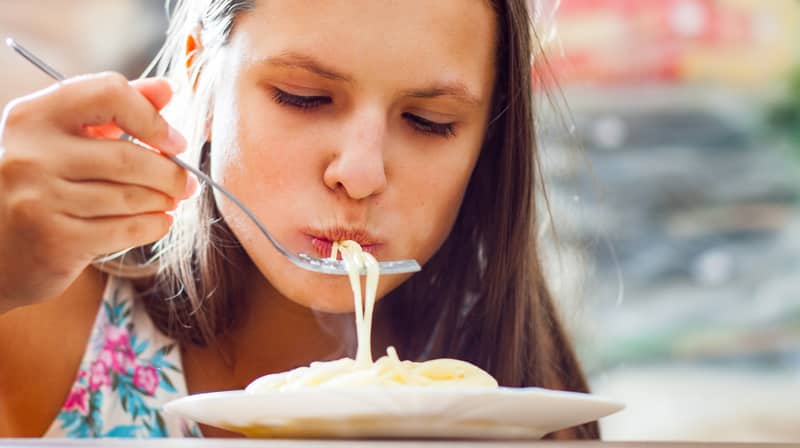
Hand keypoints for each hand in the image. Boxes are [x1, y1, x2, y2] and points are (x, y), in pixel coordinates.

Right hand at [0, 72, 195, 312]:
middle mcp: (31, 154)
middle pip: (128, 156)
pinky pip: (126, 230)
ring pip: (130, 197)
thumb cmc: (42, 183)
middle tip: (185, 183)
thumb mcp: (66, 136)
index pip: (109, 93)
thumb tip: (166, 90)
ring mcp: (39, 199)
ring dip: (163, 200)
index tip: (174, 142)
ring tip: (171, 201)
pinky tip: (159, 222)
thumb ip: (115, 108)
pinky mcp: (55, 241)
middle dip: (170, 173)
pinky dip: (154, 226)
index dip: (152, 118)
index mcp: (33, 116)